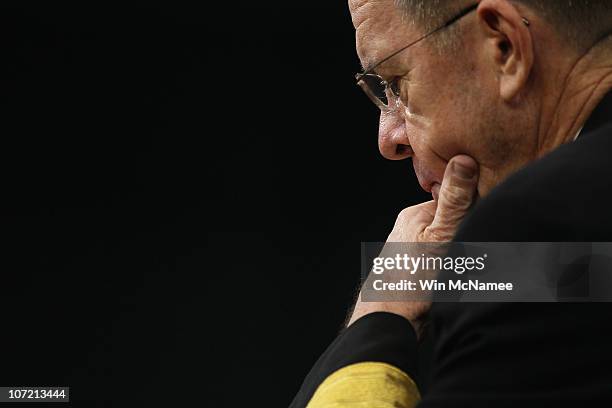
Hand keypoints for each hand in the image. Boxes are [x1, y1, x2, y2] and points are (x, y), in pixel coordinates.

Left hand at [348, 155, 478, 336]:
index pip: (456, 198)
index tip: (488, 219)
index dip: (476, 207)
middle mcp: (412, 228)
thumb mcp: (440, 235)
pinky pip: (447, 263)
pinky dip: (457, 270)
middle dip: (471, 233)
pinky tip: (459, 281)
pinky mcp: (418, 271)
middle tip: (476, 252)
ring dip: (466, 255)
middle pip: (455, 221)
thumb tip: (462, 160)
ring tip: (465, 270)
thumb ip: (455, 201)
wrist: (390, 322)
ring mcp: (414, 250)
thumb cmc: (412, 280)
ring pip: (452, 244)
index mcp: (416, 214)